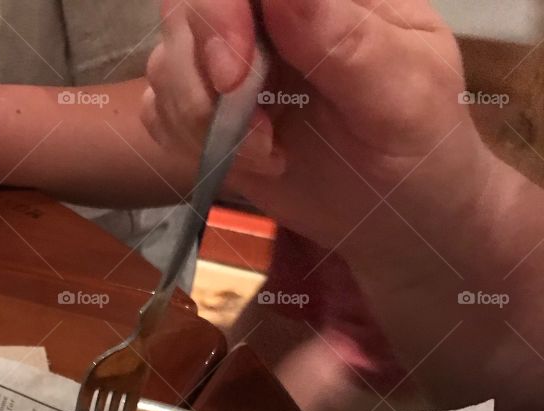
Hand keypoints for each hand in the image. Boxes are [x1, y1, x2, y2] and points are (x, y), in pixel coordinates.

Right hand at [142, 0, 494, 278]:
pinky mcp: (212, 113)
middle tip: (254, 127)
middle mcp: (272, 13)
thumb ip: (347, 40)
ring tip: (267, 153)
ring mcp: (237, 60)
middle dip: (199, 70)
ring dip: (200, 119)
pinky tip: (247, 163)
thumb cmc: (421, 148)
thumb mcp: (404, 93)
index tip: (234, 73)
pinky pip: (160, 112)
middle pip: (189, 6)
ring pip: (167, 61)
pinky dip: (189, 145)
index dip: (219, 10)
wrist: (402, 219)